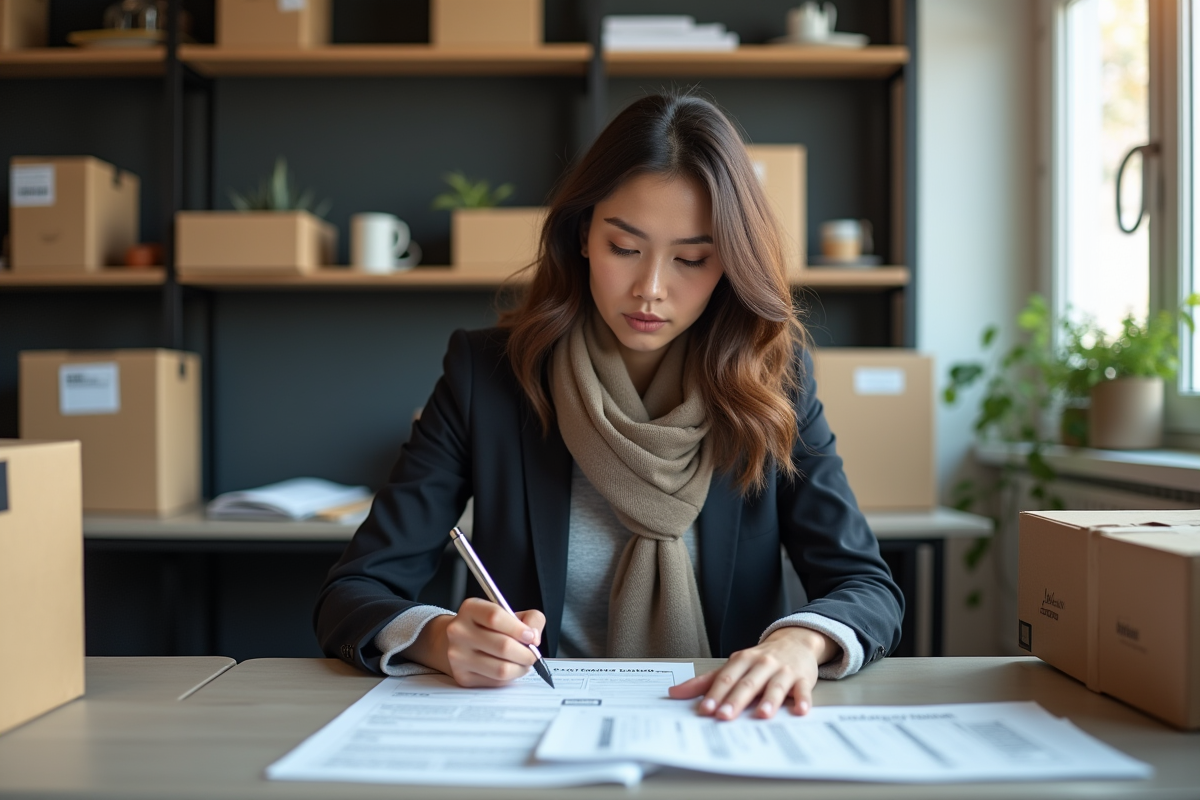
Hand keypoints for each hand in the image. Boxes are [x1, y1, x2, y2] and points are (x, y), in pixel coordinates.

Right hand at [404, 598, 545, 687]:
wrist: (458, 642)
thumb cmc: (488, 627)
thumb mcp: (508, 613)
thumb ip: (529, 618)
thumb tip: (534, 638)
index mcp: (471, 609)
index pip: (495, 617)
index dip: (518, 628)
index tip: (532, 636)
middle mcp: (459, 631)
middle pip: (502, 646)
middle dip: (526, 653)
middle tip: (533, 654)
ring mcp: (458, 656)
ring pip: (501, 669)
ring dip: (520, 668)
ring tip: (523, 662)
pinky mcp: (462, 676)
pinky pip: (495, 681)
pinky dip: (509, 677)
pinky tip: (509, 668)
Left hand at [667, 627, 837, 719]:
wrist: (795, 641)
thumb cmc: (760, 659)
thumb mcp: (734, 665)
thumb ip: (706, 681)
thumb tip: (674, 693)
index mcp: (742, 660)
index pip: (726, 678)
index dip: (715, 693)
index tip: (705, 709)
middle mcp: (762, 664)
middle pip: (747, 683)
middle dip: (735, 700)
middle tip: (724, 716)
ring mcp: (783, 670)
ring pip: (775, 686)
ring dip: (769, 700)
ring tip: (761, 714)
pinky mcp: (802, 678)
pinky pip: (802, 690)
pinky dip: (802, 700)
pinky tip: (800, 710)